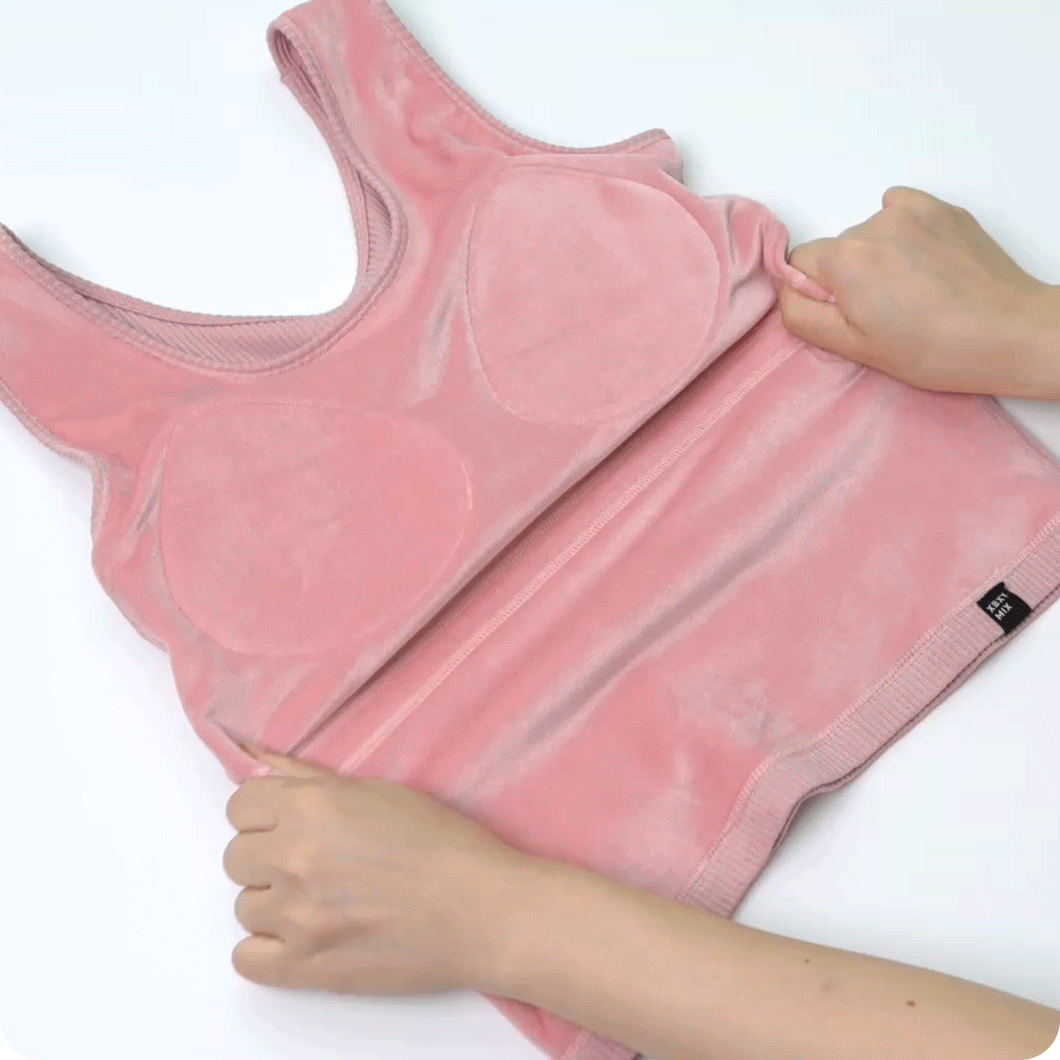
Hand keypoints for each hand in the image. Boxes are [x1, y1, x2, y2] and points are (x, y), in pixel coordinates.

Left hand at [223, 749, 521, 995]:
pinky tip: (303, 936)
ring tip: (321, 901)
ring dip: (274, 903)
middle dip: (268, 857)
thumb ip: (311, 779)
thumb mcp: (379, 792)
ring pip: (243, 907)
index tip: (285, 823)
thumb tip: (260, 762)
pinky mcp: (305, 966)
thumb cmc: (443, 845)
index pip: (239, 806)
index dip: (262, 814)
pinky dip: (268, 949)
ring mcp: (296, 915)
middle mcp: (294, 856)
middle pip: (236, 857)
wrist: (482, 910)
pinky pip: (246, 959)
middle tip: (312, 863)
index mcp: (312, 806)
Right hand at [776, 186, 1059, 397]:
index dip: (816, 293)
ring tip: (913, 292)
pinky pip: (900, 209)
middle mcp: (872, 226)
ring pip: (868, 234)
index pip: (799, 264)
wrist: (1009, 333)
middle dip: (849, 277)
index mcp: (845, 261)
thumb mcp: (854, 348)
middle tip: (885, 312)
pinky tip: (924, 262)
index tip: (848, 315)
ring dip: (879, 257)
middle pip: (836, 250)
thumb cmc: (934, 349)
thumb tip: (786, 291)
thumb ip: (803, 316)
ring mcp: (910, 213)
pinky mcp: (941, 209)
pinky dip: (903, 231)